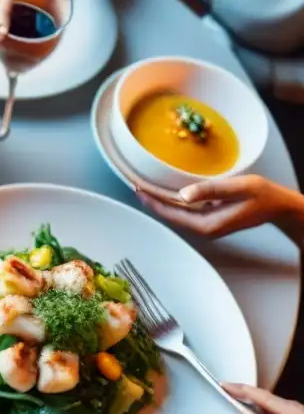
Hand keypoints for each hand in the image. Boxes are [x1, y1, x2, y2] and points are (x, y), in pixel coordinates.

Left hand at [136, 175, 303, 239]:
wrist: (279, 205)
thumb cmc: (262, 195)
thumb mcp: (237, 188)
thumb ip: (210, 190)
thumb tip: (183, 194)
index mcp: (207, 224)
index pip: (171, 213)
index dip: (153, 201)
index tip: (138, 188)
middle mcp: (204, 228)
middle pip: (170, 215)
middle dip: (152, 201)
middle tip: (134, 184)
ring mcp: (206, 225)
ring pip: (176, 213)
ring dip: (160, 201)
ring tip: (144, 187)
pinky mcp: (209, 218)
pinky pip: (184, 210)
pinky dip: (172, 201)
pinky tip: (165, 191)